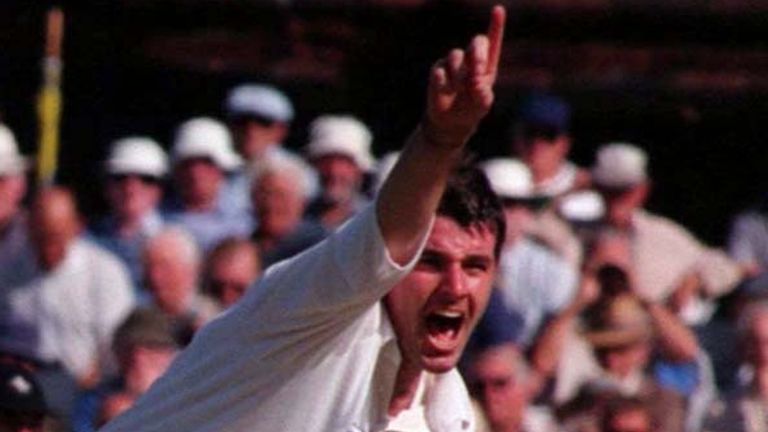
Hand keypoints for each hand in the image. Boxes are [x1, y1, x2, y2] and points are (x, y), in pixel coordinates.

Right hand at [423, 5, 504, 147]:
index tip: (498, 10)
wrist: (451, 122)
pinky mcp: (438, 70)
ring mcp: (453, 64)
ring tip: (459, 89)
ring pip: (456, 55)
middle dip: (478, 53)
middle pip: (477, 42)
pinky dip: (444, 82)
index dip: (496, 25)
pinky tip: (446, 91)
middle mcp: (471, 60)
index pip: (492, 42)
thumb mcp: (483, 105)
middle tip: (478, 70)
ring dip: (459, 74)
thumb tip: (476, 81)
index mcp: (487, 65)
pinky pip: (440, 70)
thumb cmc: (471, 110)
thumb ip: (483, 94)